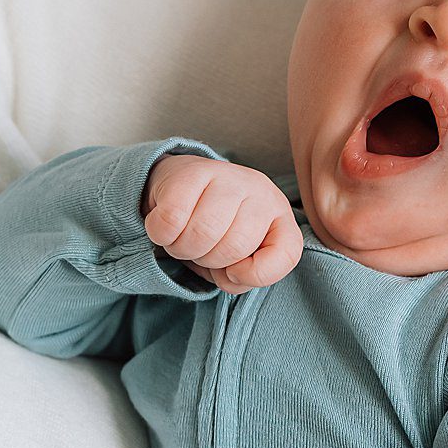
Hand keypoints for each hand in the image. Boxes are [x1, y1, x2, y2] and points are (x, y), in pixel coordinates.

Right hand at [143, 154, 302, 293]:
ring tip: (182, 240)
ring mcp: (229, 177)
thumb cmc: (216, 231)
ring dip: (182, 249)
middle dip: (208, 261)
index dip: (254, 274)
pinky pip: (172, 218)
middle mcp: (261, 191)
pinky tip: (165, 228)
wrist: (183, 187)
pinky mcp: (192, 171)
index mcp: (280, 216)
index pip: (286, 254)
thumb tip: (233, 274)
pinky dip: (161, 234)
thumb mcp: (238, 260)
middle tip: (198, 251)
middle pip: (235, 246)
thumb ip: (245, 276)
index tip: (232, 272)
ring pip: (203, 232)